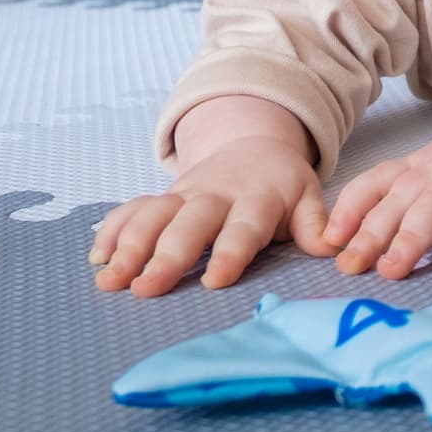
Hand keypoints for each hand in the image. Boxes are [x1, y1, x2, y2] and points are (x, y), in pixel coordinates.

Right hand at [91, 137, 333, 296]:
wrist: (252, 143)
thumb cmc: (281, 185)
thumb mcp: (306, 197)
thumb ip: (315, 223)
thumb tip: (333, 248)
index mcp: (256, 200)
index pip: (242, 229)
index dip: (230, 253)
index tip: (214, 280)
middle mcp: (215, 196)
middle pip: (188, 225)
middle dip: (166, 255)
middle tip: (145, 288)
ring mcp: (184, 195)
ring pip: (153, 216)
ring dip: (130, 246)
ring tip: (110, 280)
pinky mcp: (162, 197)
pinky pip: (133, 208)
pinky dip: (113, 229)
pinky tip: (97, 257)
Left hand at [325, 129, 431, 278]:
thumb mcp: (431, 186)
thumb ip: (401, 211)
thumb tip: (355, 254)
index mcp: (413, 169)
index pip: (373, 183)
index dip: (348, 209)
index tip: (328, 241)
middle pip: (398, 198)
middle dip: (371, 233)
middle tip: (350, 267)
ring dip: (410, 237)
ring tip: (392, 270)